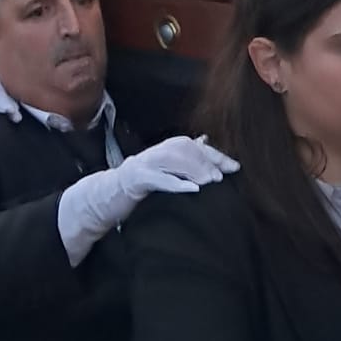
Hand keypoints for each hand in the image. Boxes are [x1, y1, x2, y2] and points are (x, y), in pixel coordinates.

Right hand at [58, 134, 237, 259]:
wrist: (104, 197)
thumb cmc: (137, 187)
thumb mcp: (162, 173)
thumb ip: (181, 160)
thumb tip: (204, 143)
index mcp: (163, 150)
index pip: (194, 146)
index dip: (215, 155)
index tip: (235, 167)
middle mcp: (155, 152)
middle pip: (185, 148)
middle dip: (207, 160)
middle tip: (222, 176)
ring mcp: (143, 164)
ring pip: (173, 160)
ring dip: (194, 170)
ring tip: (211, 182)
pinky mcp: (135, 179)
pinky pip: (157, 179)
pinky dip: (176, 184)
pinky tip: (192, 190)